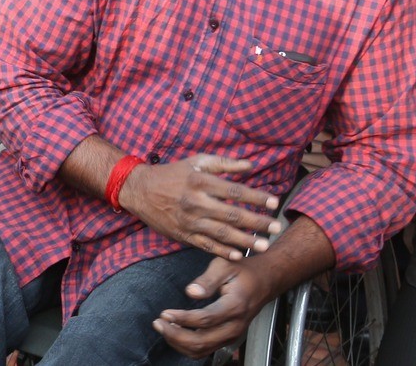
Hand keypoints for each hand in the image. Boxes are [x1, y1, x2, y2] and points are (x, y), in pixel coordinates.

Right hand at [119, 155, 281, 259]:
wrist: (139, 189)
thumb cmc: (172, 173)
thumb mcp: (196, 160)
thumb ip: (224, 163)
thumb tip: (250, 165)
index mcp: (200, 181)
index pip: (234, 190)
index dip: (256, 197)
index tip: (274, 202)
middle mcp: (196, 202)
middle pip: (232, 214)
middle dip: (257, 222)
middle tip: (276, 227)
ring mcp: (189, 220)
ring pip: (222, 233)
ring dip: (245, 240)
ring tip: (264, 245)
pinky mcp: (183, 234)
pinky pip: (206, 245)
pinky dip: (222, 251)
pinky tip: (238, 255)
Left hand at [153, 256, 274, 357]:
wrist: (264, 280)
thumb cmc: (242, 270)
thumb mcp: (225, 266)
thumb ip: (207, 280)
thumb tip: (190, 292)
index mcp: (235, 306)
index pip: (205, 320)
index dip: (182, 319)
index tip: (164, 313)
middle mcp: (235, 326)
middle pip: (202, 341)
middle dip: (176, 335)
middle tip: (158, 323)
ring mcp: (233, 334)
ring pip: (202, 350)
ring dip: (179, 343)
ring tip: (163, 327)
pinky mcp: (228, 337)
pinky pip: (206, 349)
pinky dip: (188, 345)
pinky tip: (175, 332)